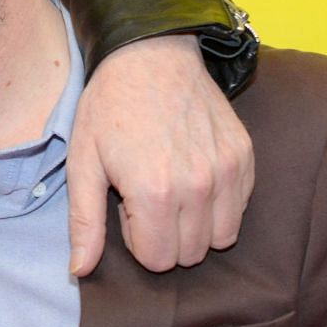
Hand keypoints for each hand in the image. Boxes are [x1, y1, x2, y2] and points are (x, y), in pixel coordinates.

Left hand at [65, 35, 253, 275]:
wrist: (151, 54)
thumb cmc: (109, 108)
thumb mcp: (82, 163)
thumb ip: (84, 223)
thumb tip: (80, 271)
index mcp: (154, 193)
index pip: (159, 261)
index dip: (137, 238)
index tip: (128, 204)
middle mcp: (198, 188)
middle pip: (190, 254)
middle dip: (165, 235)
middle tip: (147, 194)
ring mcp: (228, 172)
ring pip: (221, 238)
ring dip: (196, 225)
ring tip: (173, 189)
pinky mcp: (246, 157)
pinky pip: (240, 208)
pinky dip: (219, 203)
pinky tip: (195, 173)